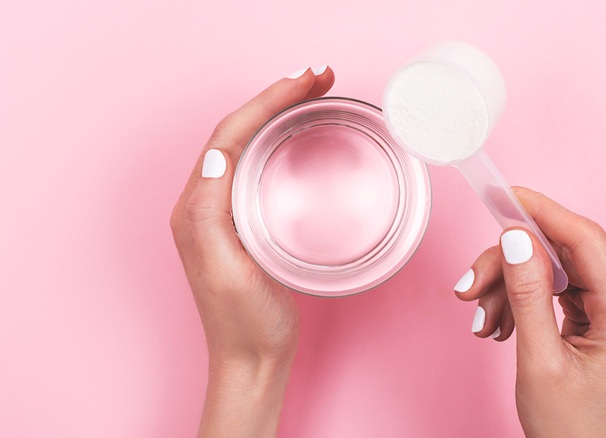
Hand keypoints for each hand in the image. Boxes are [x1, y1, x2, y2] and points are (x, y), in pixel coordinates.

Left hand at [170, 67, 334, 436]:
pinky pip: (255, 165)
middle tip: (316, 77)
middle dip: (275, 98)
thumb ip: (213, 217)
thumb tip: (219, 159)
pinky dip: (278, 140)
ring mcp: (222, 211)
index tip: (304, 82)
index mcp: (197, 209)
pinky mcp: (240, 221)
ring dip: (277, 113)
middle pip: (238, 131)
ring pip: (246, 144)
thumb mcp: (229, 272)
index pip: (230, 136)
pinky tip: (298, 137)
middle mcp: (203, 203)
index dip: (267, 102)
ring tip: (310, 94)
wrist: (252, 358)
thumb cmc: (246, 323)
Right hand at [454, 187, 605, 437]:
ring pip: (550, 270)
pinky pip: (551, 290)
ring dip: (507, 287)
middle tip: (469, 287)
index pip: (584, 239)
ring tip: (481, 321)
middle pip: (560, 253)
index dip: (541, 210)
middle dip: (508, 264)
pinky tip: (497, 325)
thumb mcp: (540, 360)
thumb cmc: (568, 429)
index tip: (504, 193)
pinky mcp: (594, 319)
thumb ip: (528, 294)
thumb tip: (515, 237)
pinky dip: (518, 300)